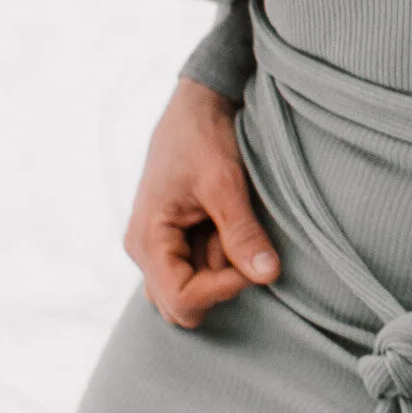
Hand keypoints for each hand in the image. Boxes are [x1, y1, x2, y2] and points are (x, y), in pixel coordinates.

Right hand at [124, 77, 279, 327]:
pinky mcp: (172, 240)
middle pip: (183, 306)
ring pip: (192, 289)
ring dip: (221, 269)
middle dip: (221, 283)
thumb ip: (242, 232)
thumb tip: (267, 276)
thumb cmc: (203, 137)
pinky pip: (196, 269)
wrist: (196, 106)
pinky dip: (219, 257)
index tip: (253, 261)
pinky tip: (228, 227)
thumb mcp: (226, 183)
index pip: (181, 301)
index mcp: (147, 240)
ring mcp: (157, 248)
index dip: (223, 290)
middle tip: (242, 243)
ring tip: (232, 226)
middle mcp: (144, 251)